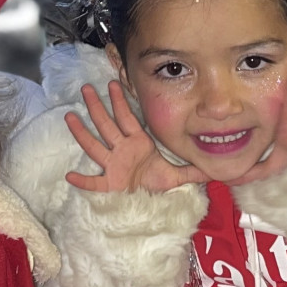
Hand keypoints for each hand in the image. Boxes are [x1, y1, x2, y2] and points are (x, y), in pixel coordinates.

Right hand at [64, 82, 199, 194]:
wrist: (149, 203)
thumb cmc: (157, 182)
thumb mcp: (179, 174)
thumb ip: (194, 167)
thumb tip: (216, 163)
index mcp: (137, 143)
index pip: (127, 119)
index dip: (120, 102)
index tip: (113, 83)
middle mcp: (122, 150)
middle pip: (107, 125)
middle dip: (97, 107)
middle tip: (86, 88)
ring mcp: (113, 165)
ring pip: (96, 146)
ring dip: (83, 132)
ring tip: (70, 116)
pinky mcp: (110, 184)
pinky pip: (95, 182)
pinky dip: (84, 180)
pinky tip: (70, 175)